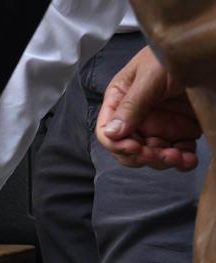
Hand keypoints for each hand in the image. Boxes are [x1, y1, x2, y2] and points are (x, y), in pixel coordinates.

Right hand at [96, 46, 200, 170]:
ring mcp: (158, 125)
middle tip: (163, 155)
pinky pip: (176, 153)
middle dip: (143, 156)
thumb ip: (131, 105)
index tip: (136, 147)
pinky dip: (182, 161)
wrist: (206, 52)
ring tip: (181, 157)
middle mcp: (135, 117)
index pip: (106, 131)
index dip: (118, 144)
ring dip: (164, 162)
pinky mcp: (179, 131)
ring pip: (151, 156)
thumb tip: (111, 134)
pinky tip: (189, 159)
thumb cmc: (175, 54)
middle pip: (128, 149)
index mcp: (120, 101)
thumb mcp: (150, 76)